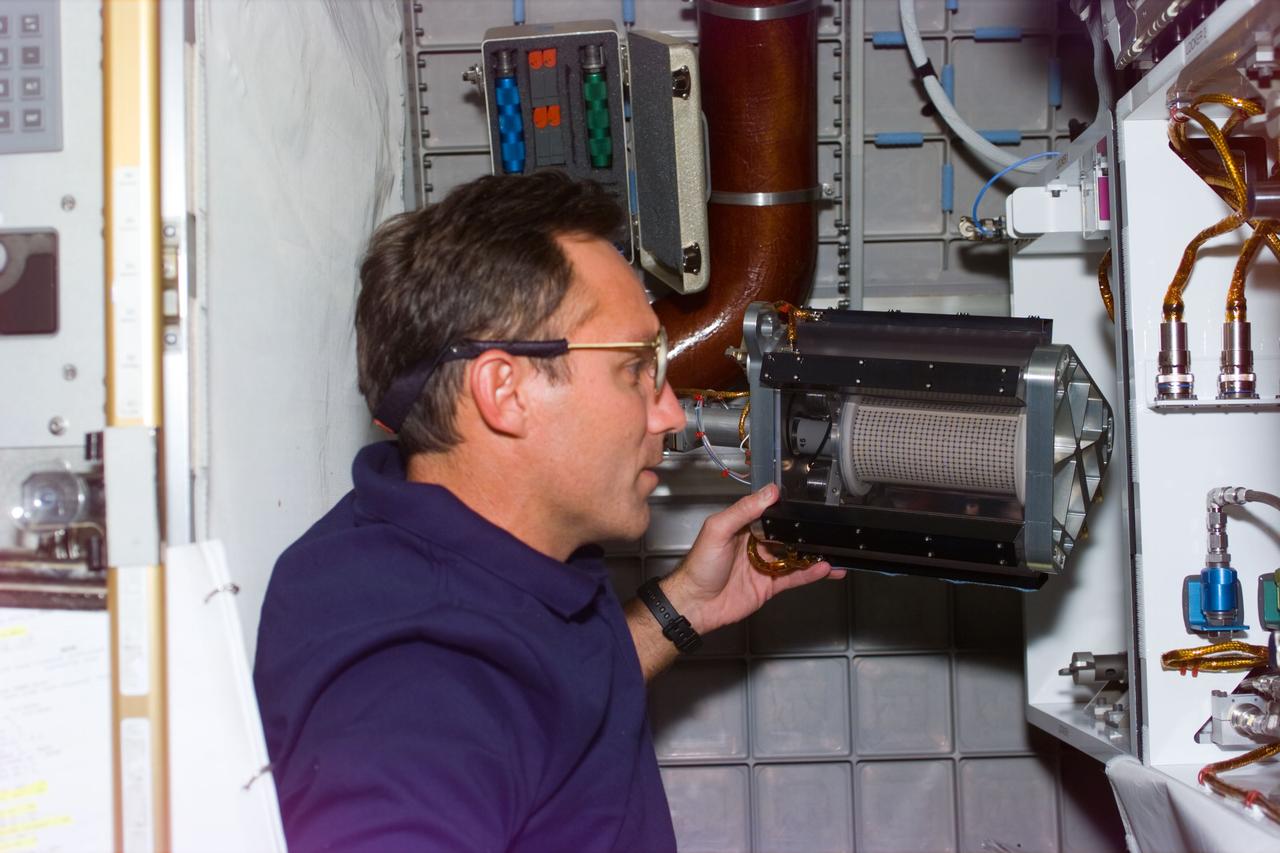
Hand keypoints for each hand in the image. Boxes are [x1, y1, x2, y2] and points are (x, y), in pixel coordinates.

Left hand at [660, 483, 845, 634]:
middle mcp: (755, 545)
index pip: (769, 513)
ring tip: (834, 548)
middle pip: (786, 535)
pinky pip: (794, 578)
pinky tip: (825, 569)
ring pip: (794, 557)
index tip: (806, 504)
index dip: (787, 510)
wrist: (695, 604)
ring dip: (814, 554)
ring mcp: (763, 566)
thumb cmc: (698, 566)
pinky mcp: (768, 586)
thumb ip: (743, 510)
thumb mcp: (718, 530)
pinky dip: (810, 574)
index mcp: (742, 527)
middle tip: (826, 528)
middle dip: (805, 532)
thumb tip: (768, 492)